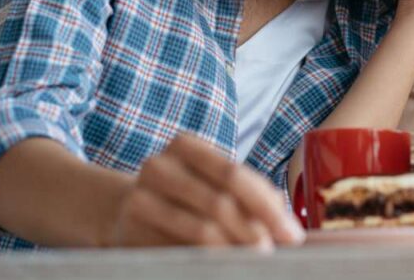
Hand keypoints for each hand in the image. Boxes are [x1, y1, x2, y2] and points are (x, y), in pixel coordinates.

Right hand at [111, 134, 303, 248]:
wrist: (121, 209)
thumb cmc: (184, 195)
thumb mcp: (211, 182)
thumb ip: (247, 194)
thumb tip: (286, 222)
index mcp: (184, 145)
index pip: (234, 175)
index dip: (266, 206)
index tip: (292, 233)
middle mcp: (158, 167)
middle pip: (219, 203)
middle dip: (255, 232)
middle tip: (275, 253)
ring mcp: (139, 199)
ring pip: (200, 230)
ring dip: (235, 251)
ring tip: (256, 262)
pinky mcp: (129, 233)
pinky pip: (178, 251)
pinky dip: (208, 262)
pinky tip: (224, 268)